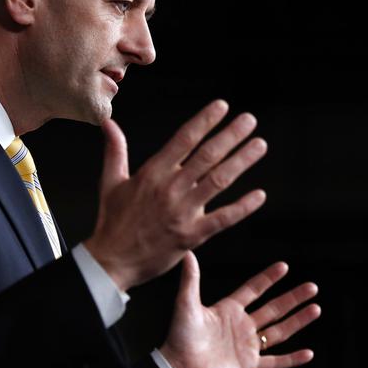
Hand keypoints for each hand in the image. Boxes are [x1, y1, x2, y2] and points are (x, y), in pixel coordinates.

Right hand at [84, 100, 266, 290]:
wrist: (112, 261)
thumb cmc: (112, 222)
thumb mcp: (110, 181)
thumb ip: (115, 149)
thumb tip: (108, 122)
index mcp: (152, 173)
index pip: (184, 139)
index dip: (205, 121)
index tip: (222, 106)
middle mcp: (170, 189)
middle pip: (207, 156)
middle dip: (231, 135)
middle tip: (250, 120)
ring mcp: (182, 212)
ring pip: (219, 181)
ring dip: (242, 161)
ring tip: (259, 145)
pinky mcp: (191, 236)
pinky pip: (223, 218)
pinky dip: (242, 207)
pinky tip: (259, 195)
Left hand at [159, 252, 320, 367]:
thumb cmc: (179, 337)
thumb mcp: (186, 304)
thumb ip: (191, 280)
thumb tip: (188, 254)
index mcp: (228, 310)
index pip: (253, 290)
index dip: (268, 278)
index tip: (284, 266)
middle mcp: (241, 326)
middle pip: (273, 309)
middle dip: (293, 298)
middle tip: (312, 287)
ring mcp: (246, 346)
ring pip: (279, 332)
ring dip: (298, 321)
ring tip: (316, 309)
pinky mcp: (248, 365)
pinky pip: (275, 362)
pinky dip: (292, 359)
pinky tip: (309, 353)